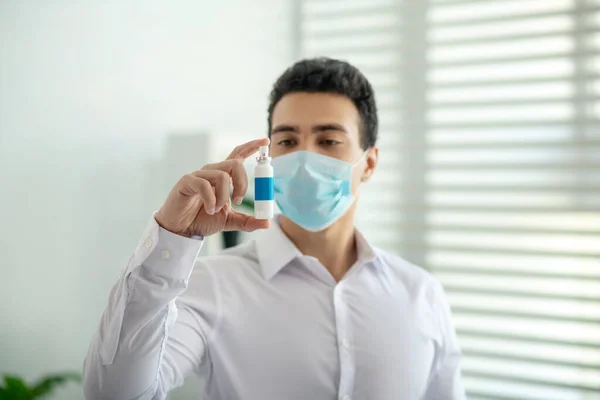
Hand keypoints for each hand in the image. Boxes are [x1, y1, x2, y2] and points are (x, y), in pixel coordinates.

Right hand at [155, 138, 270, 236]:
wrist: (182, 230)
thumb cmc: (202, 219)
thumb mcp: (230, 221)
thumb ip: (248, 221)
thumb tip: (267, 223)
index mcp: (224, 176)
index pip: (238, 155)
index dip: (251, 147)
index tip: (265, 142)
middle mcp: (213, 171)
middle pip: (236, 164)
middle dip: (243, 183)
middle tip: (238, 201)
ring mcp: (199, 175)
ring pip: (222, 176)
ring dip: (224, 196)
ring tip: (216, 210)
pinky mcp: (188, 182)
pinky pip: (204, 185)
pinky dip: (211, 200)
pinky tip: (209, 209)